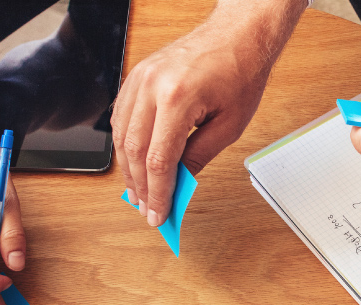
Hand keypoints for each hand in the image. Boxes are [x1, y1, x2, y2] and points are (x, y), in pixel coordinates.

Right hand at [111, 25, 275, 225]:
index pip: (159, 159)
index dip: (158, 192)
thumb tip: (179, 185)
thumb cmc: (240, 73)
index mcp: (177, 98)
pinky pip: (121, 115)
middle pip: (134, 150)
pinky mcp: (137, 74)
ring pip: (121, 134)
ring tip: (139, 192)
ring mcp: (139, 77)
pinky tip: (133, 162)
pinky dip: (125, 142)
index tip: (159, 214)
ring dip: (128, 168)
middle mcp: (151, 86)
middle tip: (147, 209)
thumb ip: (199, 157)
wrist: (236, 35)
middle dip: (140, 186)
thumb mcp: (229, 125)